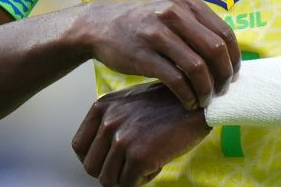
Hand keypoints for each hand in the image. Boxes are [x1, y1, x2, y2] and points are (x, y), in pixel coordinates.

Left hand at [72, 82, 211, 186]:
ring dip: (127, 177)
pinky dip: (144, 180)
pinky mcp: (139, 155)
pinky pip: (129, 184)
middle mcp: (108, 121)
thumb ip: (112, 121)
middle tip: (132, 165)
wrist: (201, 102)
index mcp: (102, 107)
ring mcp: (123, 138)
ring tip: (148, 163)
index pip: (79, 146)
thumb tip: (102, 152)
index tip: (111, 160)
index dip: (94, 158)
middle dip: (111, 171)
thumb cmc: (170, 104)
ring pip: (108, 180)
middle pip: (91, 167)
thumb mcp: (132, 102)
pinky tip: (159, 163)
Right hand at [73, 0, 239, 109]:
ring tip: (204, 100)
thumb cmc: (142, 22)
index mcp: (187, 3)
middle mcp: (175, 14)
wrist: (99, 24)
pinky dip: (187, 95)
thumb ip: (197, 25)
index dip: (234, 58)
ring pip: (197, 67)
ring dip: (206, 89)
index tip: (233, 75)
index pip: (225, 34)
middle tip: (222, 92)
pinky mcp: (143, 55)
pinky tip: (188, 102)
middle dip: (224, 76)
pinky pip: (175, 80)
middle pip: (216, 50)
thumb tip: (228, 53)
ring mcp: (158, 34)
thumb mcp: (171, 10)